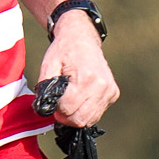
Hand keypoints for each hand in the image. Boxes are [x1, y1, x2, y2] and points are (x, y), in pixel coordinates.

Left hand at [37, 10, 119, 127]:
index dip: (56, 109)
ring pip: (90, 120)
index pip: (67, 109)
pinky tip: (81, 98)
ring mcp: (110, 90)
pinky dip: (86, 111)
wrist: (82, 38)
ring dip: (76, 115)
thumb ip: (45, 88)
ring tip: (69, 102)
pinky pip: (97, 114)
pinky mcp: (113, 93)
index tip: (53, 101)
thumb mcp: (48, 64)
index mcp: (86, 77)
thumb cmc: (64, 51)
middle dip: (66, 117)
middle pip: (80, 119)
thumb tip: (44, 108)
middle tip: (59, 107)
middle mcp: (101, 85)